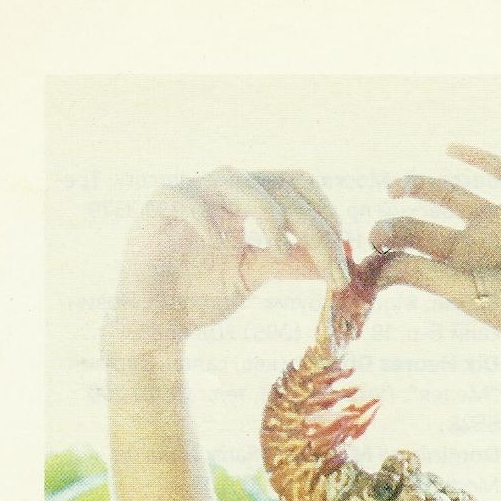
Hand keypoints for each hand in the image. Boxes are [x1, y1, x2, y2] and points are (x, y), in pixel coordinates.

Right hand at [106, 168, 349, 360]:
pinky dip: (204, 216)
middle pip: (276, 185)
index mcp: (246, 201)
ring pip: (234, 179)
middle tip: (333, 268)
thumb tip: (334, 261)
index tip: (345, 257)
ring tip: (279, 248)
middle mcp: (221, 190)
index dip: (324, 213)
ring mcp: (189, 195)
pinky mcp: (156, 211)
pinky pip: (182, 198)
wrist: (155, 321)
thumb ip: (289, 263)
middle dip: (310, 225)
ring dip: (266, 211)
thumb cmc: (201, 293)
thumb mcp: (253, 275)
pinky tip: (218, 242)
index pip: (294, 185)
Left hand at [368, 147, 500, 364]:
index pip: (413, 256)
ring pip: (452, 194)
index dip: (387, 250)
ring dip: (421, 186)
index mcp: (462, 275)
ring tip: (396, 187)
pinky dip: (478, 157)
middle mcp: (478, 247)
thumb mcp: (467, 293)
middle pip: (425, 226)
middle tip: (379, 226)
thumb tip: (378, 263)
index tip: (368, 250)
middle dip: (398, 222)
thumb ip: (423, 273)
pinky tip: (450, 150)